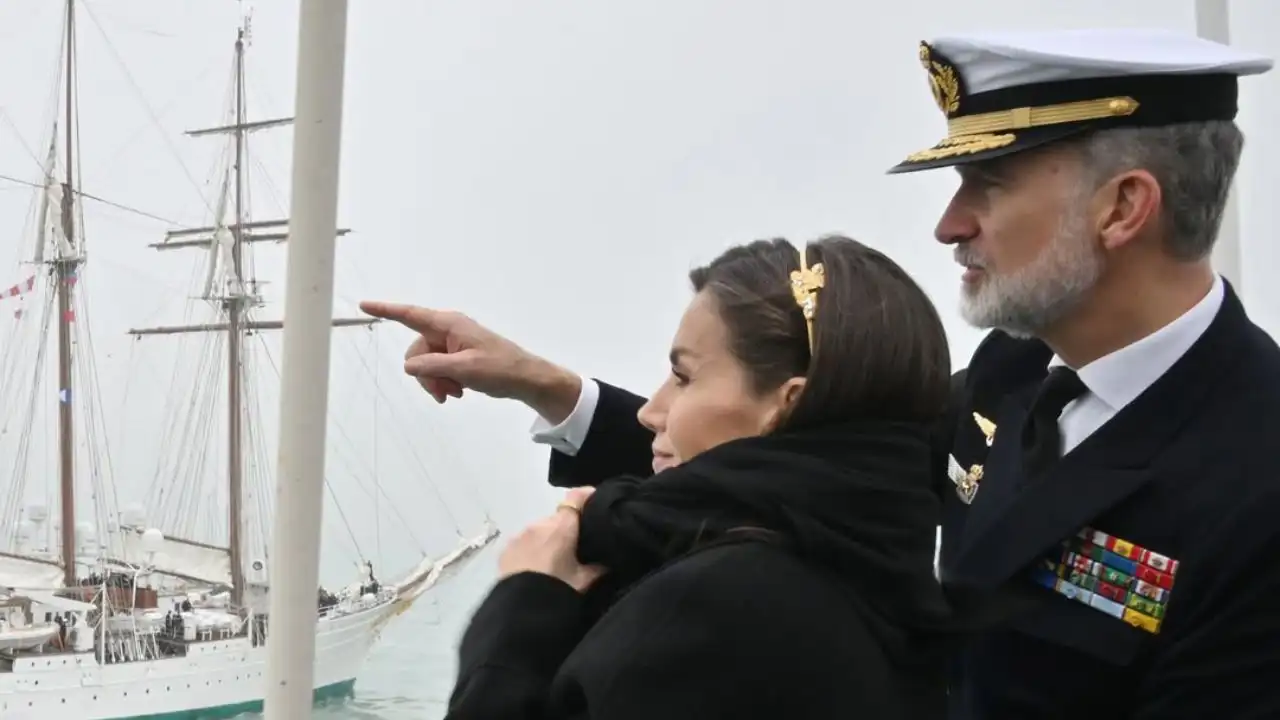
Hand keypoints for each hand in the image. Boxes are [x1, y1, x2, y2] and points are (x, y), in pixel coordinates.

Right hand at [359, 301, 580, 420]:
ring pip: (426, 365)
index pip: (410, 315)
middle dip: (425, 374)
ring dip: (436, 382)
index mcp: (449, 324)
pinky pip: (437, 370)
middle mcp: (448, 331)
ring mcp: (453, 345)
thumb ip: (433, 366)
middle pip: (416, 352)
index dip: (386, 310)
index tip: (364, 305)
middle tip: (445, 392)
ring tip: (455, 393)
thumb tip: (409, 366)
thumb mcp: (464, 369)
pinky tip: (458, 392)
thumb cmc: (500, 369)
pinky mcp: (458, 357)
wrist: (526, 379)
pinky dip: (443, 382)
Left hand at [498, 488, 604, 592]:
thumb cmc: (557, 590)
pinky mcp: (506, 548)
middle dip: (567, 528)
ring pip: (540, 530)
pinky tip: (534, 567)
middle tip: (575, 548)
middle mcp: (540, 523)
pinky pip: (523, 542)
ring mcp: (520, 534)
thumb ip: (599, 567)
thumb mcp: (584, 582)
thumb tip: (609, 561)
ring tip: (552, 561)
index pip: (577, 496)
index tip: (596, 503)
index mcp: (562, 526)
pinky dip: (531, 549)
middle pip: (558, 517)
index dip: (588, 497)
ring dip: (548, 539)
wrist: (521, 610)